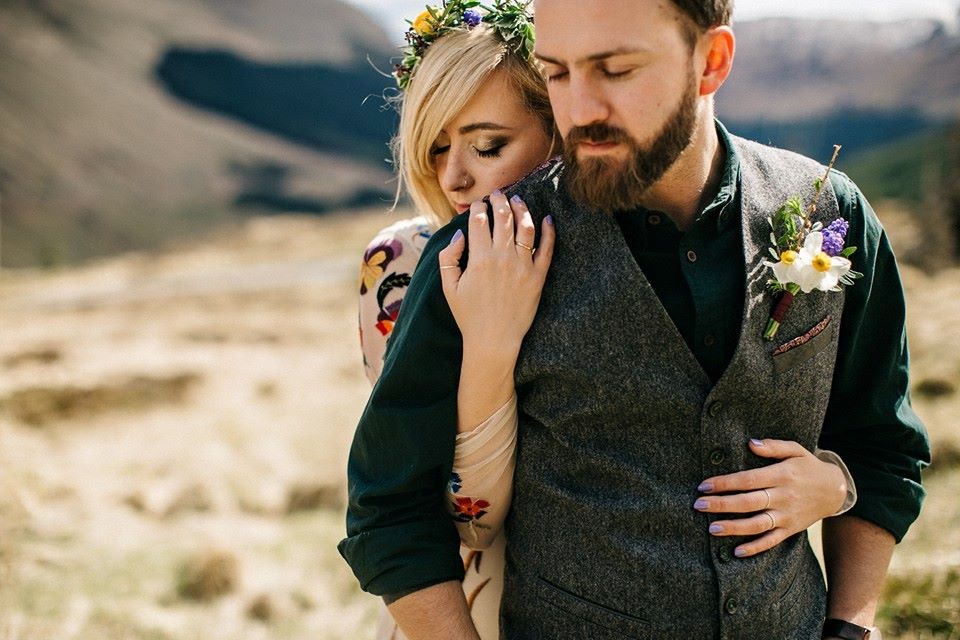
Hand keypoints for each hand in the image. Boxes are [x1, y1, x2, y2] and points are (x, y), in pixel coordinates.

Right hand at [438, 190, 554, 355]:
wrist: (493, 340)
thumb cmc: (468, 315)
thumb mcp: (448, 287)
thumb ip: (448, 257)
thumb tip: (459, 233)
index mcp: (479, 259)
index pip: (480, 220)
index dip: (479, 207)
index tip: (479, 204)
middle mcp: (502, 258)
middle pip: (503, 217)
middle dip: (499, 200)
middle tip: (498, 194)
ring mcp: (523, 266)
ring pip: (526, 226)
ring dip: (522, 208)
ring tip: (518, 200)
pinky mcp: (538, 277)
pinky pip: (547, 248)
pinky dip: (549, 231)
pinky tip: (547, 219)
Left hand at [694, 438, 847, 557]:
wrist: (835, 490)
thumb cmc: (808, 466)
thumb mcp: (795, 450)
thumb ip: (773, 446)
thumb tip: (750, 443)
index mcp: (781, 475)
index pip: (748, 480)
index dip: (725, 483)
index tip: (703, 485)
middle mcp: (783, 497)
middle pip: (748, 503)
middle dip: (721, 505)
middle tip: (698, 505)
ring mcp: (787, 516)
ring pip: (757, 525)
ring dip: (733, 528)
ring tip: (711, 529)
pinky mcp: (791, 530)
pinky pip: (772, 541)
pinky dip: (755, 548)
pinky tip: (737, 551)